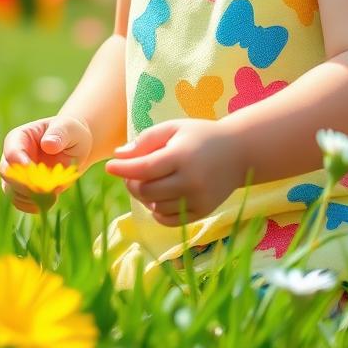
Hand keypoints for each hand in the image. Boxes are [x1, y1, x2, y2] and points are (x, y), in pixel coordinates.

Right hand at [0, 115, 92, 214]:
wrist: (74, 148)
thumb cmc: (69, 132)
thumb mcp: (68, 128)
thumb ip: (59, 134)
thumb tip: (48, 144)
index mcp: (20, 137)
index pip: (12, 151)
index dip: (21, 163)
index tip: (34, 171)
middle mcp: (13, 157)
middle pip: (7, 174)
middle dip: (25, 184)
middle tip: (46, 188)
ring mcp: (16, 175)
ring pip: (12, 191)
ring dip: (31, 197)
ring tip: (54, 193)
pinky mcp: (23, 190)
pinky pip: (21, 203)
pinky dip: (34, 206)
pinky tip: (52, 199)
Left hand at [104, 118, 244, 225]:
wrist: (238, 152)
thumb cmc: (200, 136)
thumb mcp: (173, 128)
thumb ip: (146, 140)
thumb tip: (119, 156)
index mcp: (182, 156)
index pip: (144, 169)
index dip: (123, 169)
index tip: (109, 166)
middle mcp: (190, 181)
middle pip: (146, 191)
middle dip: (131, 183)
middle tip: (131, 173)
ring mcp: (197, 199)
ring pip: (155, 207)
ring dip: (144, 196)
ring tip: (148, 181)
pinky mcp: (202, 212)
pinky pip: (168, 220)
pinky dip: (156, 210)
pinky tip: (159, 196)